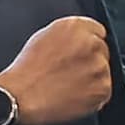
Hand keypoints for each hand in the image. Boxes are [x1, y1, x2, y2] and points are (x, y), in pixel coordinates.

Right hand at [0, 16, 114, 124]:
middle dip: (90, 60)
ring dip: (91, 78)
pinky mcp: (103, 89)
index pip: (97, 31)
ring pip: (103, 71)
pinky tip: (72, 95)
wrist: (20, 96)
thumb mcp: (43, 37)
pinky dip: (92, 96)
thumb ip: (68, 34)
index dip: (86, 44)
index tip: (80, 53)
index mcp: (75, 27)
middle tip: (69, 71)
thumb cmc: (26, 70)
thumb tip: (80, 39)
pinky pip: (103, 91)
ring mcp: (100, 67)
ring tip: (68, 85)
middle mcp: (91, 43)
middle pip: (102, 50)